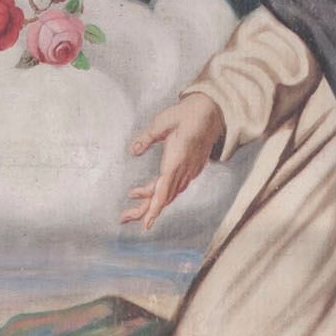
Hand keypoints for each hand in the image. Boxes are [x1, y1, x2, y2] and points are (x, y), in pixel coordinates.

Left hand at [123, 89, 222, 224]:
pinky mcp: (191, 169)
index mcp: (177, 159)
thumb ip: (147, 137)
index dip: (155, 207)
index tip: (146, 223)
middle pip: (164, 197)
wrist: (211, 112)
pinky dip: (161, 193)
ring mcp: (190, 171)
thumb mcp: (162, 121)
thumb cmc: (186, 114)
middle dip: (145, 210)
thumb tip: (133, 150)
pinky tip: (150, 193)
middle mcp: (185, 169)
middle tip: (124, 218)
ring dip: (151, 202)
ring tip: (132, 208)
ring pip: (170, 194)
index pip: (164, 189)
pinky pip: (175, 187)